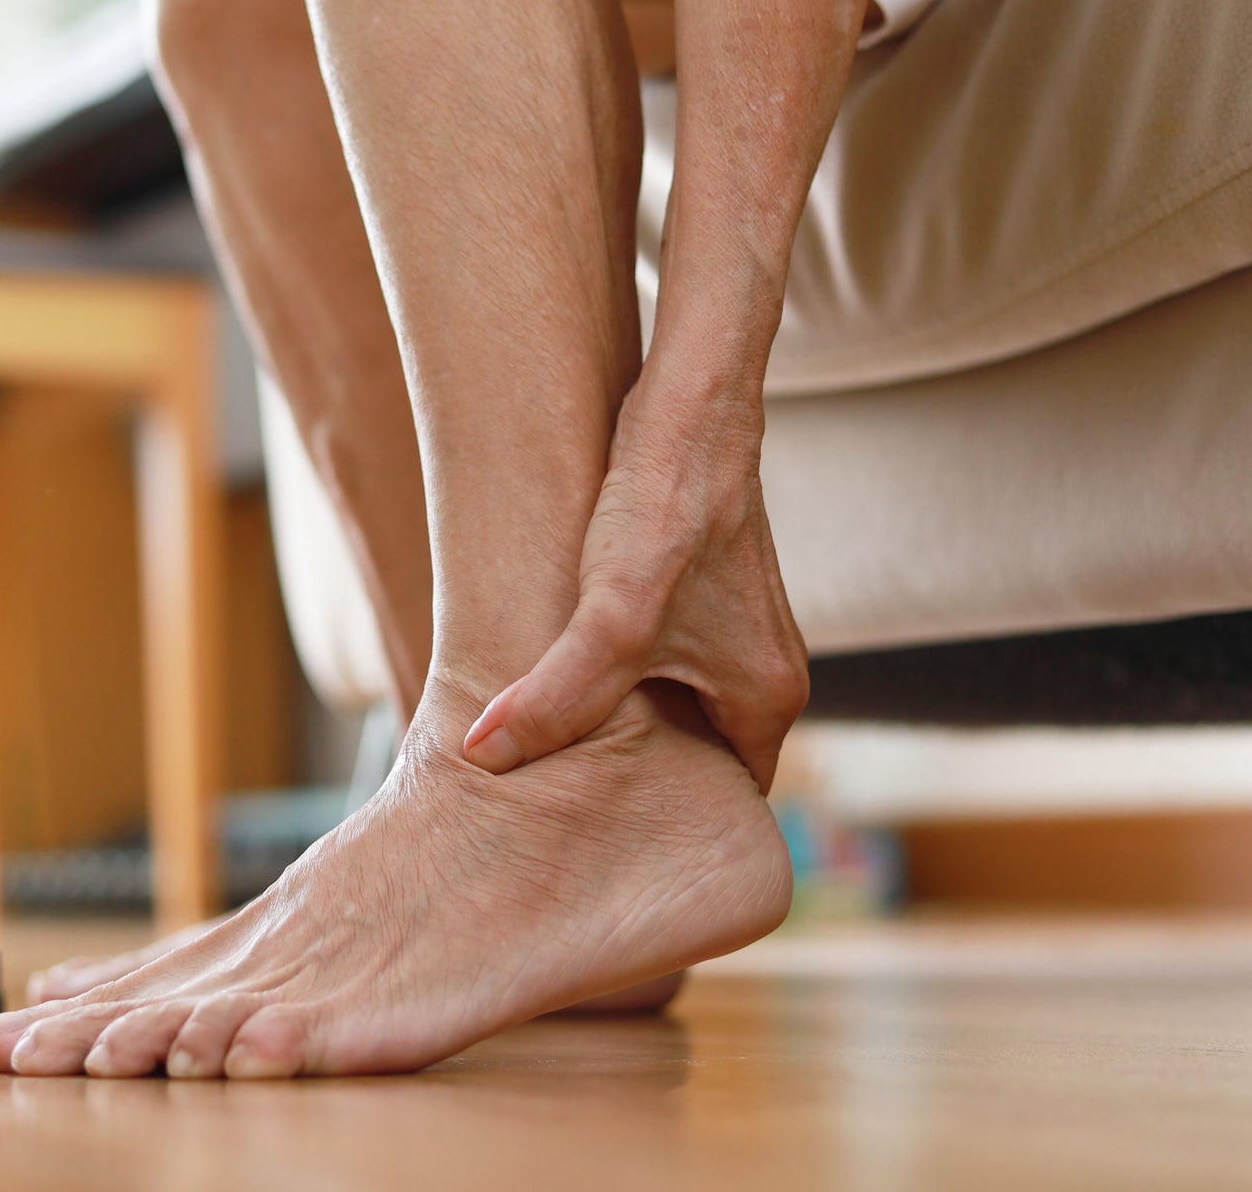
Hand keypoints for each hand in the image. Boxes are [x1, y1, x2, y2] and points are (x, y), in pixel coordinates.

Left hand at [460, 383, 807, 790]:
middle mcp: (762, 671)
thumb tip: (484, 754)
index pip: (725, 807)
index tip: (595, 847)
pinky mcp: (697, 594)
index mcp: (767, 698)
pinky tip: (553, 677)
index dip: (662, 830)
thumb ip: (557, 696)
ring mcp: (732, 632)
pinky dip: (612, 677)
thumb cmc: (667, 504)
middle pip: (695, 762)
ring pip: (671, 709)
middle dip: (635, 787)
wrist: (689, 404)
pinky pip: (656, 663)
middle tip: (555, 811)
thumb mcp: (611, 616)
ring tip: (547, 753)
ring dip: (616, 727)